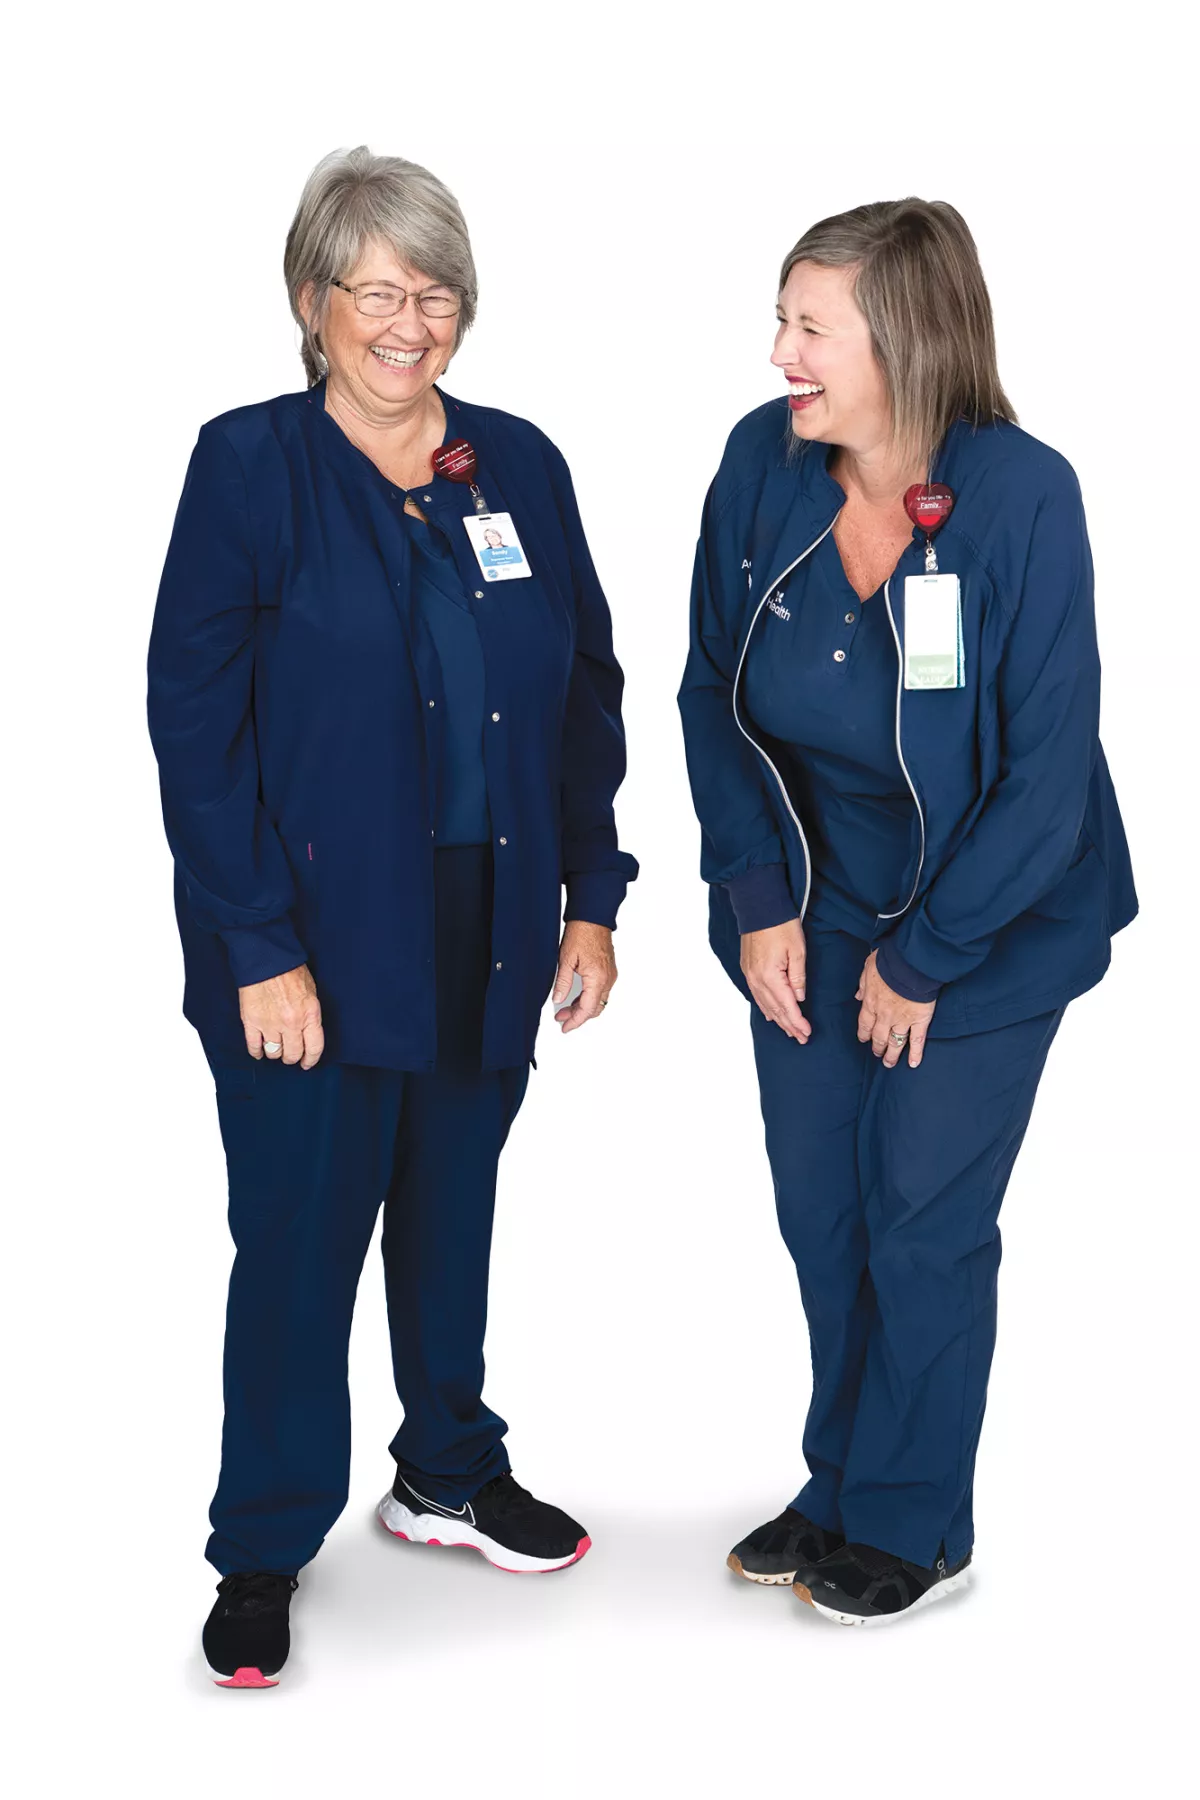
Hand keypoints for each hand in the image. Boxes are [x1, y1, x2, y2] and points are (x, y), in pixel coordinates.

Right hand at [240, 963, 324, 1068]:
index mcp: (309, 1014)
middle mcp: (291, 1023)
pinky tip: (259, 1051)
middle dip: (292, 1057)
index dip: (310, 1060)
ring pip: (274, 1052)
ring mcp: (270, 1024)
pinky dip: (256, 1052)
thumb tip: (308, 1031)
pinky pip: (254, 1046)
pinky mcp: (251, 1022)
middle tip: (290, 1055)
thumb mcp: (311, 991)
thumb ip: (310, 1014)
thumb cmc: (289, 969)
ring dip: (275, 1053)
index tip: (307, 1063)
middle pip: (292, 1054)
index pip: (314, 1048)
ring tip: (275, 1047)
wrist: (265, 957)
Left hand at [552, 921, 616, 1032]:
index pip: (587, 1009)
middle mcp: (608, 979)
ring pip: (599, 1001)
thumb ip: (563, 982)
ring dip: (583, 1007)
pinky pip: (601, 991)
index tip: (565, 1027)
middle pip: (595, 1008)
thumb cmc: (582, 932)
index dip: (576, 1021)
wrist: (593, 917)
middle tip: (561, 1018)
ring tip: (565, 1008)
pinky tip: (576, 996)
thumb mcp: (565, 959)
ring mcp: (610, 975)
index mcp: (597, 978)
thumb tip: (558, 999)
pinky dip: (589, 998)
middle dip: (578, 1016)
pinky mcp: (609, 970)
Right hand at [741, 918, 810, 1043]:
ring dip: (778, 1019)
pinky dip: (766, 1007)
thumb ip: (798, 977)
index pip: (787, 1006)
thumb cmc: (780, 924)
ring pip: (764, 1004)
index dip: (797, 1022)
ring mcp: (749, 975)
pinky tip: (771, 1013)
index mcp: (770, 976)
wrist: (758, 907)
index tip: (807, 1033)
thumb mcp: (797, 950)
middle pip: (775, 1009)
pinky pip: (757, 995)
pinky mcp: (747, 969)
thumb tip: (799, 998)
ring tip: (789, 1030)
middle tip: (801, 1038)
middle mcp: (756, 979)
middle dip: (789, 1025)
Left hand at [855, 951, 934, 1068]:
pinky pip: (917, 1041)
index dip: (864, 1033)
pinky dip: (915, 1054)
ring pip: (895, 1042)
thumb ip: (863, 984)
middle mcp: (885, 1016)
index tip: (863, 1040)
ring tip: (889, 1064)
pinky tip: (913, 1064)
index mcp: (871, 1003)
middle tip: (877, 1054)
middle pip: (879, 1037)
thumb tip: (858, 996)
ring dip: (891, 1055)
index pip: (864, 1023)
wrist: (910, 965)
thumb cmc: (889, 962)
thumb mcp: (868, 968)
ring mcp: (903, 1021)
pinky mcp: (920, 1021)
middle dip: (877, 1047)